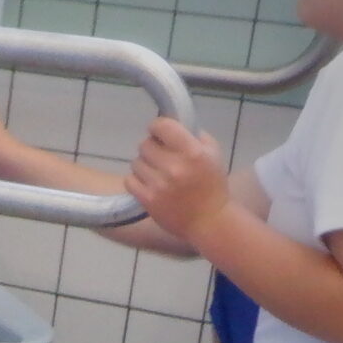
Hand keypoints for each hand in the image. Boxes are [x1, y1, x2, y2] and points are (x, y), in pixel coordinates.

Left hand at [125, 118, 230, 240]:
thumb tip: (171, 122)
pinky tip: (150, 184)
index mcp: (193, 152)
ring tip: (158, 173)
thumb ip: (194, 135)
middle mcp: (174, 167)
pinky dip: (137, 181)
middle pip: (145, 144)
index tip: (159, 133)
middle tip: (162, 158)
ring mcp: (159, 184)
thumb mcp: (213, 153)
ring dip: (144, 165)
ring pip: (136, 162)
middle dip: (152, 148)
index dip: (157, 127)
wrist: (209, 220)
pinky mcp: (147, 199)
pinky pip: (129, 180)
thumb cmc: (212, 184)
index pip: (161, 126)